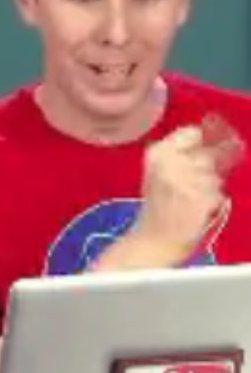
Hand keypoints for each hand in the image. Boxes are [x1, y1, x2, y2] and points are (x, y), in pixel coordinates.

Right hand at [133, 125, 227, 260]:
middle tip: (186, 188)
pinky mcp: (201, 199)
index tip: (195, 156)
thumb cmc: (157, 208)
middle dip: (203, 172)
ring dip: (208, 190)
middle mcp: (170, 163)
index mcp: (156, 153)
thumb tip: (210, 139)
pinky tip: (195, 211)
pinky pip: (219, 195)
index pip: (192, 133)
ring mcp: (186, 181)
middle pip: (207, 157)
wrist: (153, 240)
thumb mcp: (157, 172)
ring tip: (189, 201)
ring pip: (215, 178)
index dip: (198, 145)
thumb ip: (179, 154)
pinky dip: (211, 204)